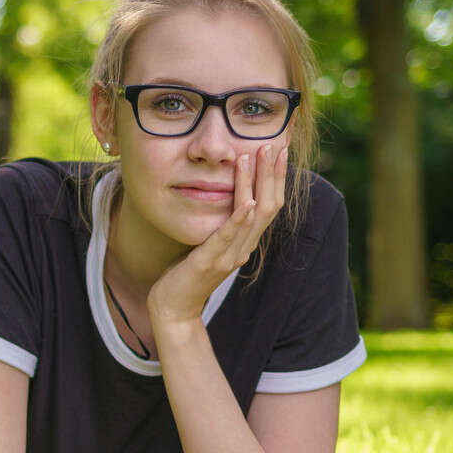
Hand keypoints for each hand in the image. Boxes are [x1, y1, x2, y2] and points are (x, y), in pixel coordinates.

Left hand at [147, 144, 288, 330]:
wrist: (174, 307)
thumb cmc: (187, 273)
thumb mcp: (208, 242)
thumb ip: (221, 224)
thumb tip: (226, 198)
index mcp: (244, 242)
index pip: (269, 205)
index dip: (275, 178)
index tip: (279, 151)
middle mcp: (243, 248)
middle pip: (268, 206)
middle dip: (271, 173)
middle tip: (273, 145)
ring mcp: (230, 256)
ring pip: (252, 216)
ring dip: (254, 183)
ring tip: (254, 156)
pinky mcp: (211, 261)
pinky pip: (229, 236)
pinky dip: (240, 217)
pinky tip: (248, 201)